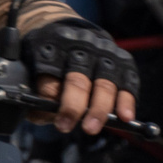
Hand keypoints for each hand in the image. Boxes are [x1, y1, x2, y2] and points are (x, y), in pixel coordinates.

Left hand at [25, 19, 138, 134]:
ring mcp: (105, 55)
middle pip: (77, 81)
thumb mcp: (34, 66)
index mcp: (52, 48)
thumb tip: (44, 116)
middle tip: (66, 127)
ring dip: (98, 110)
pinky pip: (127, 85)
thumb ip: (38, 92)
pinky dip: (126, 103)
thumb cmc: (52, 58)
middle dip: (73, 107)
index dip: (50, 100)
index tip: (51, 119)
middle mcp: (81, 49)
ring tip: (91, 128)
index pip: (49, 77)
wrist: (76, 34)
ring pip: (104, 85)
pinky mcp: (124, 64)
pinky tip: (125, 118)